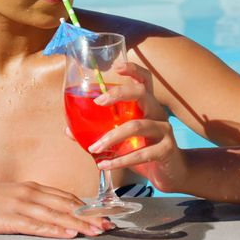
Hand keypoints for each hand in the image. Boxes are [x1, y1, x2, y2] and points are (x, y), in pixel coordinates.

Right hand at [0, 182, 112, 237]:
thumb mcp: (14, 195)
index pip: (67, 197)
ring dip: (79, 224)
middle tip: (109, 224)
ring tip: (96, 231)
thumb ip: (34, 200)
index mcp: (33, 187)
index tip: (104, 214)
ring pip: (56, 216)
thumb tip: (55, 209)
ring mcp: (21, 205)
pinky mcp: (10, 219)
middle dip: (90, 216)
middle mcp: (30, 193)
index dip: (87, 206)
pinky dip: (55, 230)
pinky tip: (68, 233)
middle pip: (67, 206)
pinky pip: (37, 226)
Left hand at [84, 63, 188, 191]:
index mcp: (146, 105)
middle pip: (142, 93)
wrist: (170, 173)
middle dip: (119, 93)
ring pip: (137, 126)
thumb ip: (99, 132)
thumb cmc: (143, 150)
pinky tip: (104, 165)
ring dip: (112, 137)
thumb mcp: (121, 140)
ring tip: (94, 148)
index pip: (144, 80)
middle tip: (98, 102)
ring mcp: (164, 130)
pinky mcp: (166, 149)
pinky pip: (141, 153)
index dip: (133, 70)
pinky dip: (120, 160)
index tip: (116, 67)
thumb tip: (68, 129)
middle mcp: (157, 112)